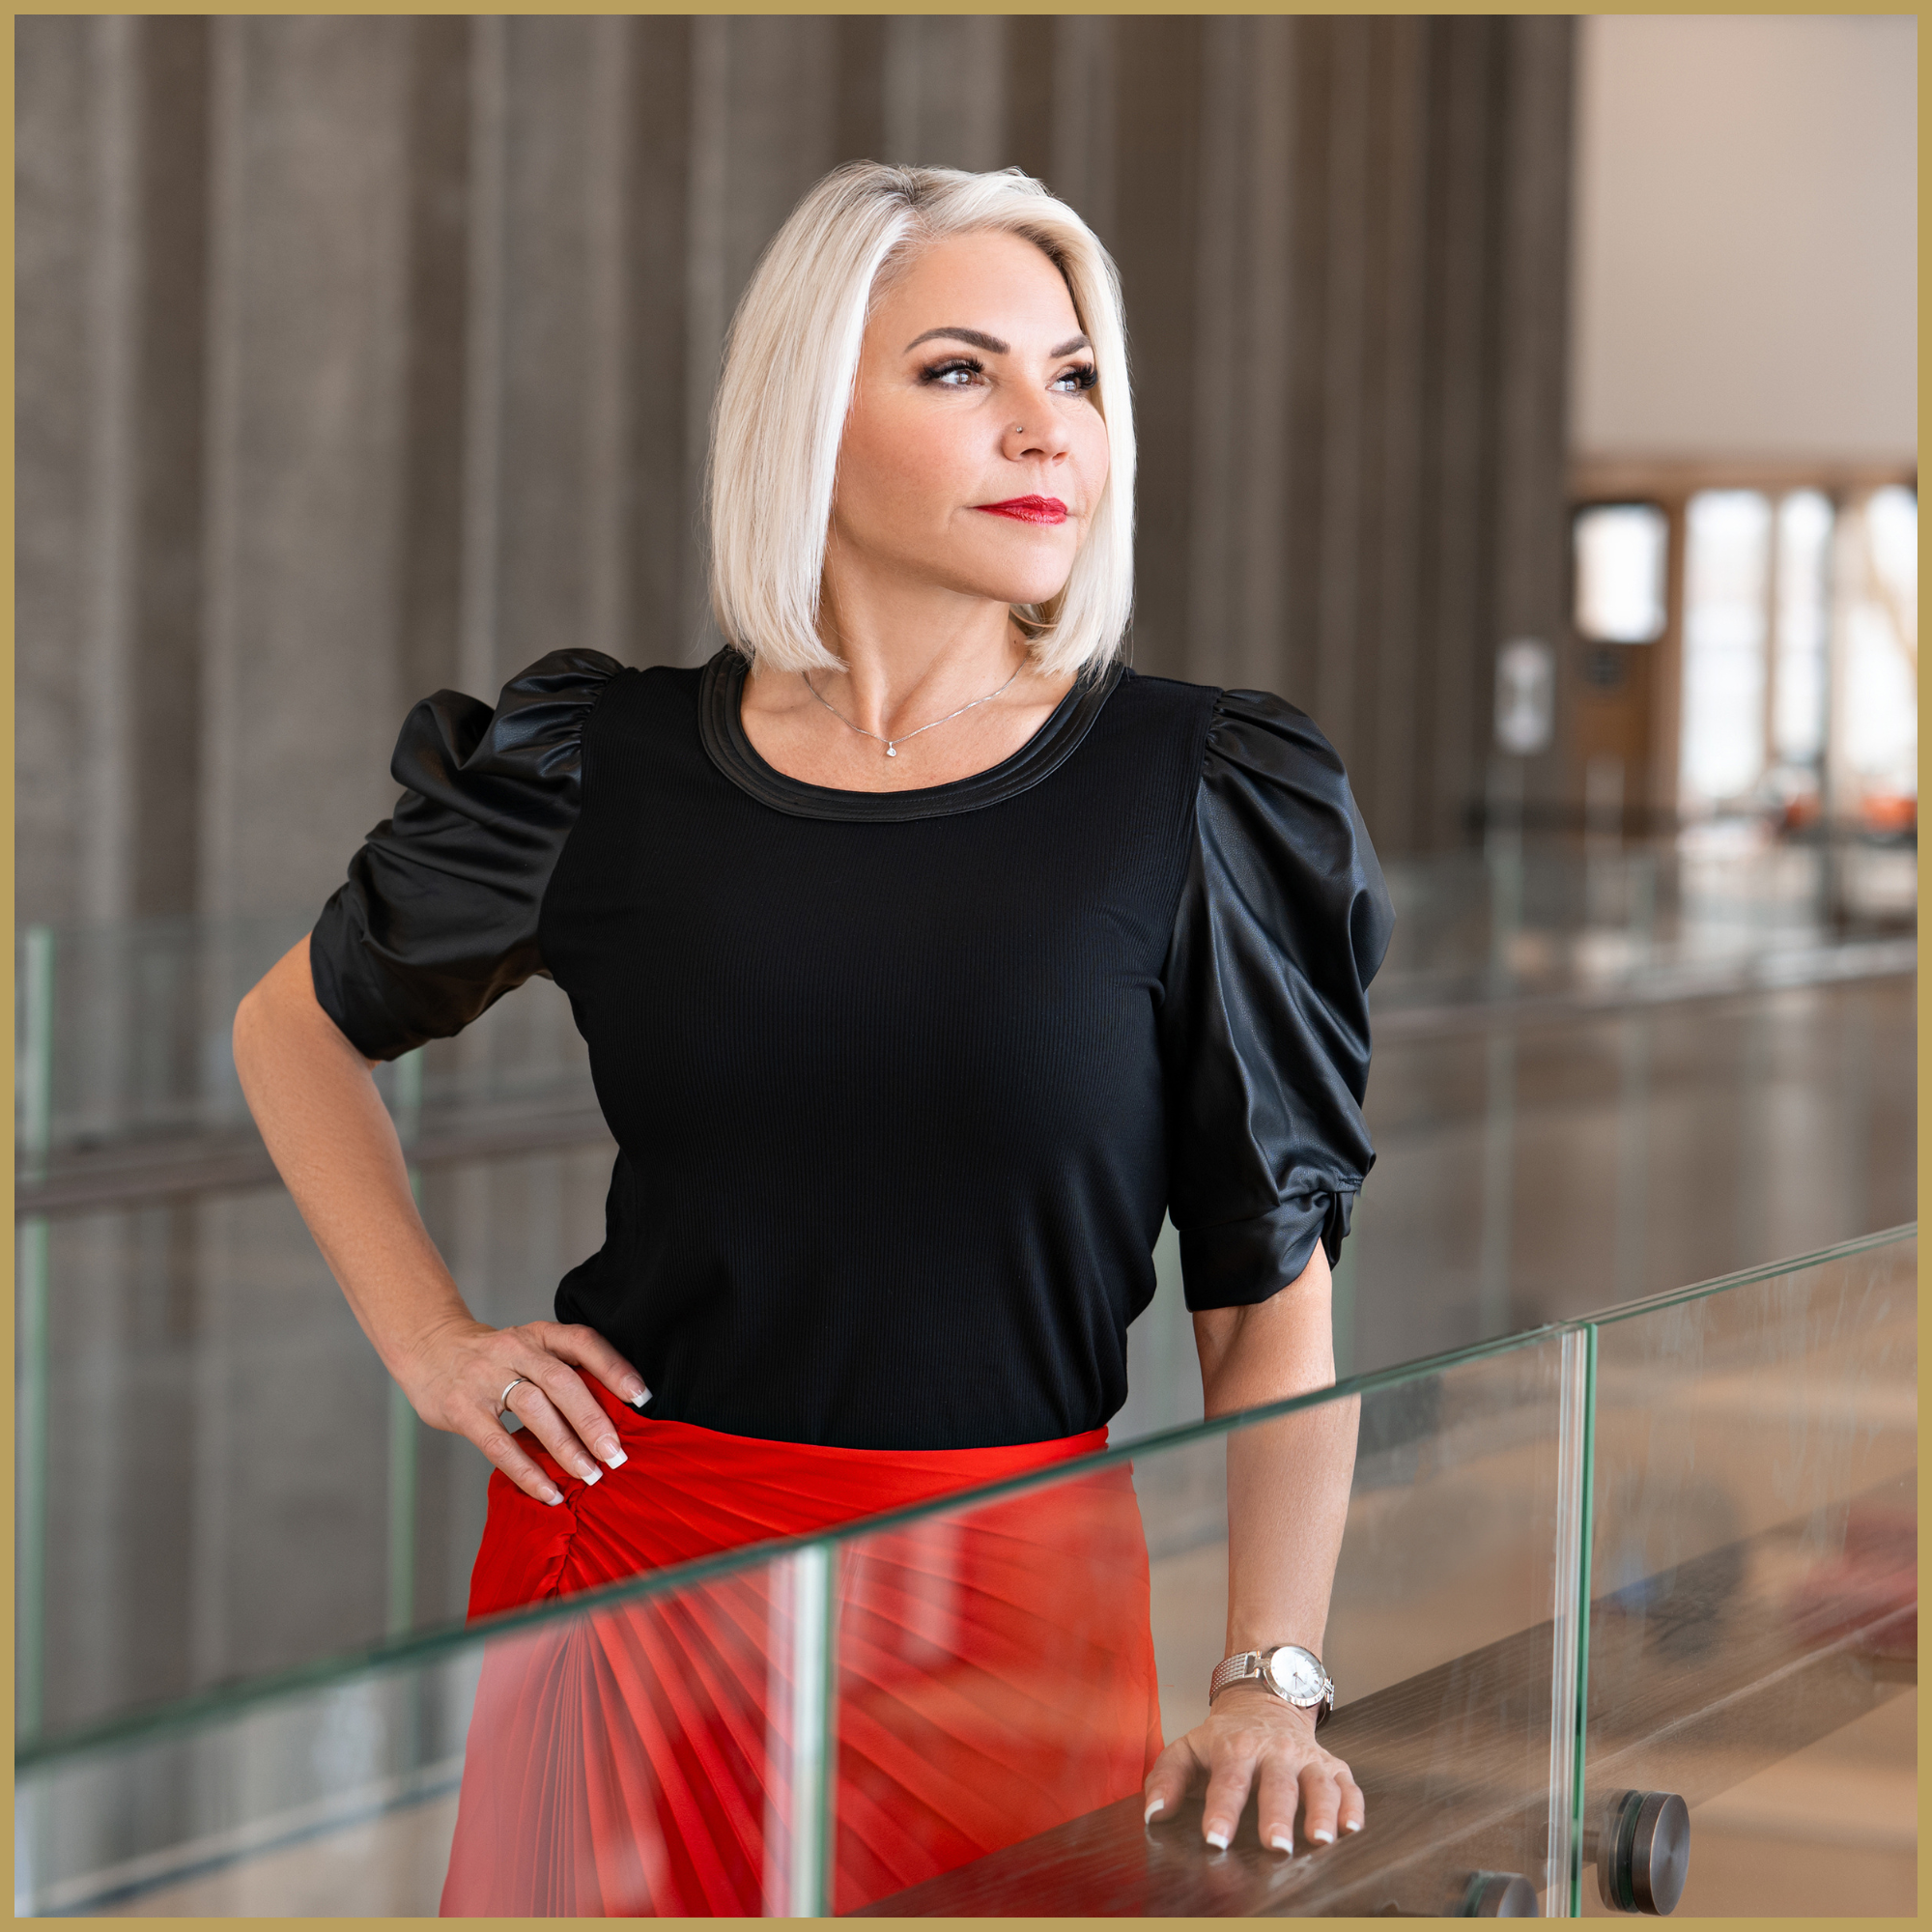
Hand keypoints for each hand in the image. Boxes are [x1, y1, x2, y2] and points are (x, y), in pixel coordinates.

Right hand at [398, 1316, 648, 1505]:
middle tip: (617, 1454)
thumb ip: (561, 1371)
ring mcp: (486, 1378)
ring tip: (590, 1474)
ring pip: (534, 1409)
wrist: (428, 1347)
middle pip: (562, 1381)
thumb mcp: (528, 1349)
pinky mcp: (463, 1408)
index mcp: (539, 1335)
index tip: (640, 1398)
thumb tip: (611, 1415)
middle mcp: (516, 1350)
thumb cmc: (492, 1357)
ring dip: (566, 1446)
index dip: (614, 1368)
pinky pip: (498, 1444)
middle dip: (593, 1420)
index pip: (582, 1343)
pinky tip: (547, 1491)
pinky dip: (526, 1471)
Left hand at [1142, 1683, 1363, 1854]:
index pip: (1227, 1782)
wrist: (1264, 1701)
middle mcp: (1273, 1752)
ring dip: (1320, 1812)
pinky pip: (1348, 1785)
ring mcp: (1305, 1758)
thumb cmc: (1224, 1737)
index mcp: (1235, 1749)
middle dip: (1276, 1816)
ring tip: (1319, 1840)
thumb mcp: (1189, 1748)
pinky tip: (1352, 1828)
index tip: (1215, 1839)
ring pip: (1318, 1784)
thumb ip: (1167, 1778)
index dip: (1221, 1812)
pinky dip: (1352, 1806)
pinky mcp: (1331, 1765)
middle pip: (1277, 1785)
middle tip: (1275, 1847)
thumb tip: (1152, 1814)